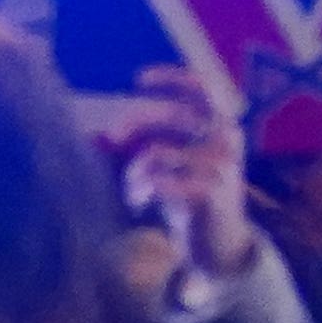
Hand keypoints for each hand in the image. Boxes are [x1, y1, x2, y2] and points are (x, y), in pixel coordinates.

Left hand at [114, 67, 265, 290]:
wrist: (221, 244)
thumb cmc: (191, 195)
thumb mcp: (169, 165)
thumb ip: (140, 145)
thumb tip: (94, 137)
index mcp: (223, 126)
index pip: (204, 89)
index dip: (172, 78)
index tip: (140, 79)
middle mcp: (227, 140)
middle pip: (171, 116)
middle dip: (135, 123)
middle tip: (111, 138)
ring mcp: (221, 166)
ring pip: (156, 153)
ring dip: (135, 171)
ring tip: (133, 189)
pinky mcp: (209, 193)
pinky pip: (159, 179)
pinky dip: (141, 189)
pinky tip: (139, 201)